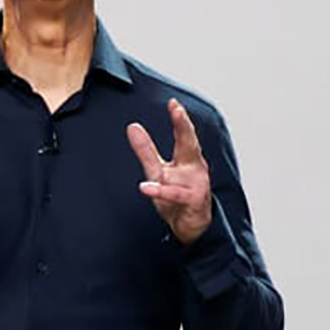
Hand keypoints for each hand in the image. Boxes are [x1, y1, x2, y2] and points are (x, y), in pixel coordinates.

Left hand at [126, 98, 211, 244]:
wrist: (190, 226)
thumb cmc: (177, 196)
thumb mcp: (157, 171)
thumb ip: (146, 150)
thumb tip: (133, 127)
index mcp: (188, 158)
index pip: (184, 135)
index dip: (180, 119)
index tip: (174, 103)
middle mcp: (195, 169)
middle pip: (190, 145)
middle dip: (184, 127)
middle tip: (178, 110)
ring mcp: (196, 185)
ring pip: (182, 171)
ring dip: (169, 162)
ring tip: (152, 150)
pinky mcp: (193, 202)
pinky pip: (175, 195)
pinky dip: (161, 191)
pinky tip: (145, 188)